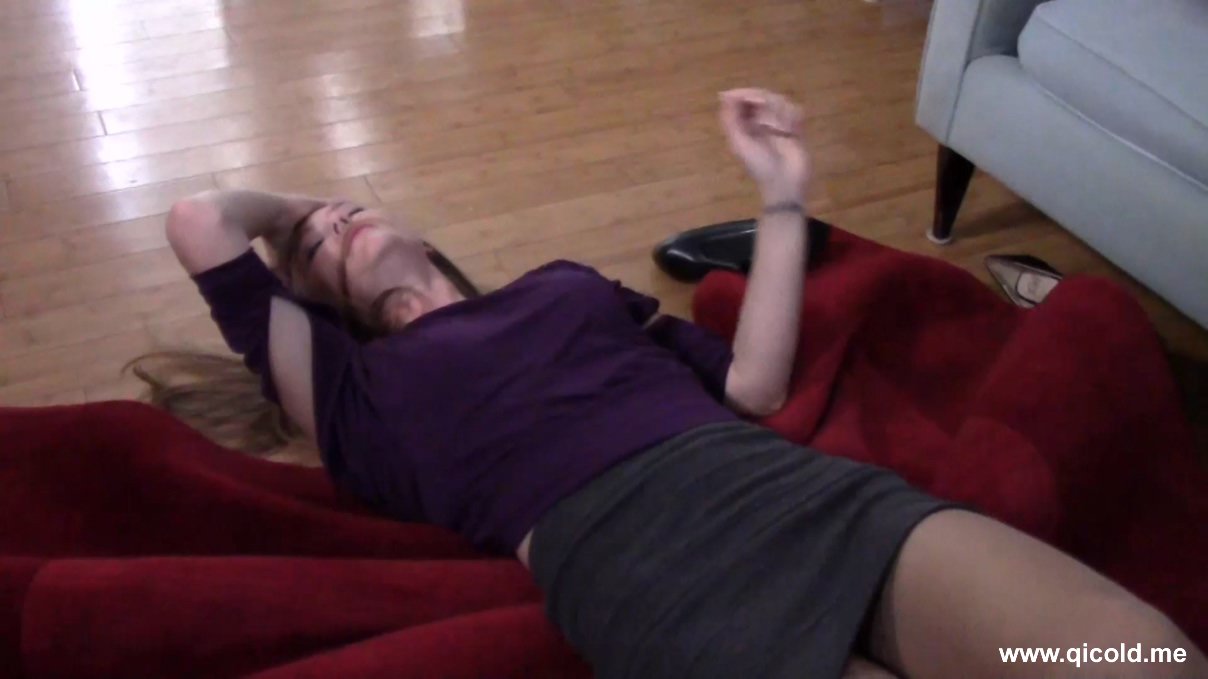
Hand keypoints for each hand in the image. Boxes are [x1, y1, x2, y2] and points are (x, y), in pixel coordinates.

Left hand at [718, 88, 810, 204]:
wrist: (785, 182)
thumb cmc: (760, 165)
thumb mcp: (739, 143)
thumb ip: (730, 119)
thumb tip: (724, 95)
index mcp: (743, 125)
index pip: (743, 99)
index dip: (747, 94)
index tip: (754, 99)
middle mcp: (760, 122)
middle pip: (763, 96)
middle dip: (767, 103)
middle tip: (770, 119)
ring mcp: (778, 124)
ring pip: (780, 101)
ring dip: (781, 113)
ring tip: (783, 131)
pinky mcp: (794, 128)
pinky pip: (795, 110)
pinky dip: (794, 117)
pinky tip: (792, 130)